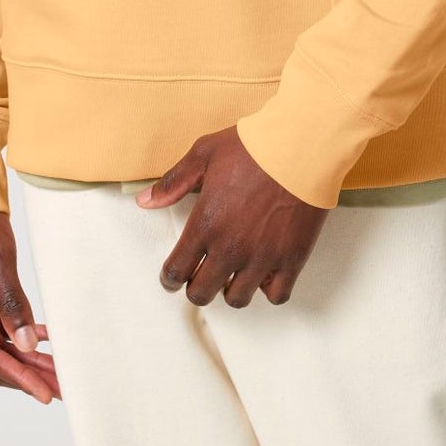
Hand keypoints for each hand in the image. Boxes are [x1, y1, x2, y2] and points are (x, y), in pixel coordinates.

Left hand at [137, 126, 327, 307]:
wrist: (300, 146)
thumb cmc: (253, 147)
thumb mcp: (203, 154)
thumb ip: (173, 182)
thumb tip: (145, 202)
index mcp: (206, 223)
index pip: (176, 271)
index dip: (169, 278)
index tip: (172, 276)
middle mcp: (230, 247)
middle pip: (202, 293)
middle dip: (196, 287)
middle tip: (201, 274)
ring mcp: (261, 257)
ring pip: (237, 299)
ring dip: (230, 289)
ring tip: (233, 272)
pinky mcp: (291, 259)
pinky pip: (276, 295)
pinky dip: (268, 288)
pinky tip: (264, 271)